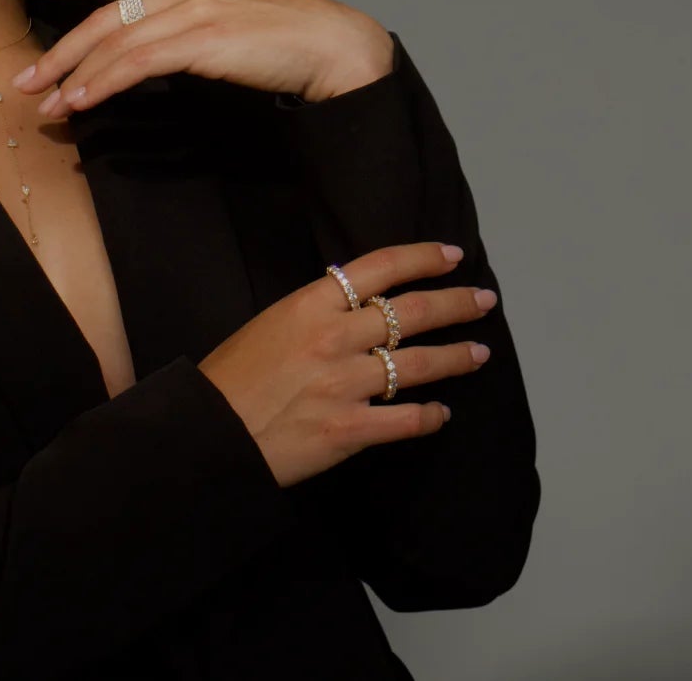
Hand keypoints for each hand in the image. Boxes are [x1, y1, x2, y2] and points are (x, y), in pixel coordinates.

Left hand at [7, 0, 393, 114]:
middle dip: (59, 48)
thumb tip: (153, 42)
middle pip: (102, 15)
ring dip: (74, 75)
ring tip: (48, 104)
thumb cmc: (286, 36)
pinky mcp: (201, 38)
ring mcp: (191, 8)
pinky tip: (83, 100)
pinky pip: (136, 62)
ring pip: (114, 42)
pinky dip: (103, 83)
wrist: (332, 42)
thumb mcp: (227, 15)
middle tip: (25, 79)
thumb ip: (188, 19)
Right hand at [197, 241, 499, 487]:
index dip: (423, 258)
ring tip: (479, 353)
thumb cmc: (230, 379)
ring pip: (419, 364)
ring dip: (456, 357)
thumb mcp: (269, 324)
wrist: (207, 433)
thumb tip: (358, 307)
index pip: (380, 267)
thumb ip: (316, 313)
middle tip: (484, 300)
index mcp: (310, 305)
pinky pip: (406, 420)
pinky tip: (442, 413)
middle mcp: (334, 338)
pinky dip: (431, 416)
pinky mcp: (348, 429)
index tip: (453, 257)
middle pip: (411, 311)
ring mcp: (344, 384)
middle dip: (456, 303)